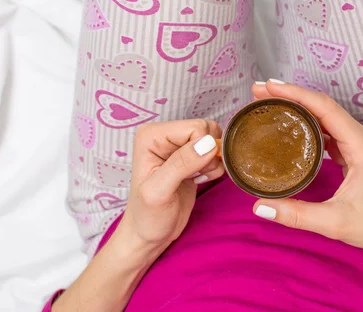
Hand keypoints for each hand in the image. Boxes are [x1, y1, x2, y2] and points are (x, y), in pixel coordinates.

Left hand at [119, 120, 224, 252]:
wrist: (149, 235)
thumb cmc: (147, 217)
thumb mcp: (159, 192)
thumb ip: (181, 164)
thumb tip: (208, 144)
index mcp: (151, 135)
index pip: (195, 128)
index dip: (201, 149)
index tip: (190, 172)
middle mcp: (165, 136)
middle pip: (207, 130)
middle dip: (208, 155)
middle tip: (194, 175)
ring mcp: (178, 146)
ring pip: (214, 140)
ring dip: (212, 163)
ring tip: (194, 179)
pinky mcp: (191, 157)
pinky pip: (215, 152)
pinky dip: (213, 168)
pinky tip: (197, 180)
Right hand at [251, 81, 362, 254]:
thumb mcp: (334, 222)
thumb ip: (297, 215)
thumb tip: (260, 207)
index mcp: (359, 144)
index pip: (324, 108)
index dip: (295, 94)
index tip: (269, 87)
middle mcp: (358, 137)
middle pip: (321, 105)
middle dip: (290, 95)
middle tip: (259, 91)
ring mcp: (355, 143)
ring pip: (322, 115)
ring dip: (296, 105)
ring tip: (268, 102)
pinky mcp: (350, 151)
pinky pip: (325, 128)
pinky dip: (304, 121)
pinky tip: (287, 123)